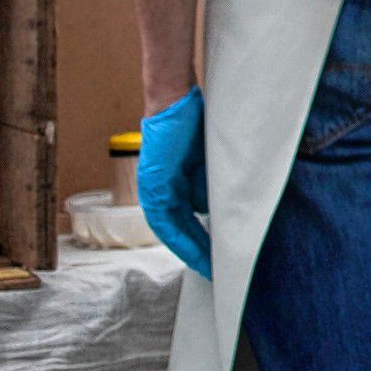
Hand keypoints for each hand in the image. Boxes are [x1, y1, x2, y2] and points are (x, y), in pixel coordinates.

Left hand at [137, 90, 212, 279]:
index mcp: (171, 186)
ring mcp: (153, 190)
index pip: (186, 223)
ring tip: (212, 266)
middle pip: (179, 233)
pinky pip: (168, 222)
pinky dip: (183, 239)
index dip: (201, 243)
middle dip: (199, 253)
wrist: (174, 99)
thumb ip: (208, 184)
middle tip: (217, 271)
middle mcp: (158, 192)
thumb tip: (216, 207)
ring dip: (193, 249)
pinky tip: (199, 251)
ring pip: (173, 231)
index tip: (216, 260)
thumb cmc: (193, 122)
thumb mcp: (206, 160)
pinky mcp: (154, 186)